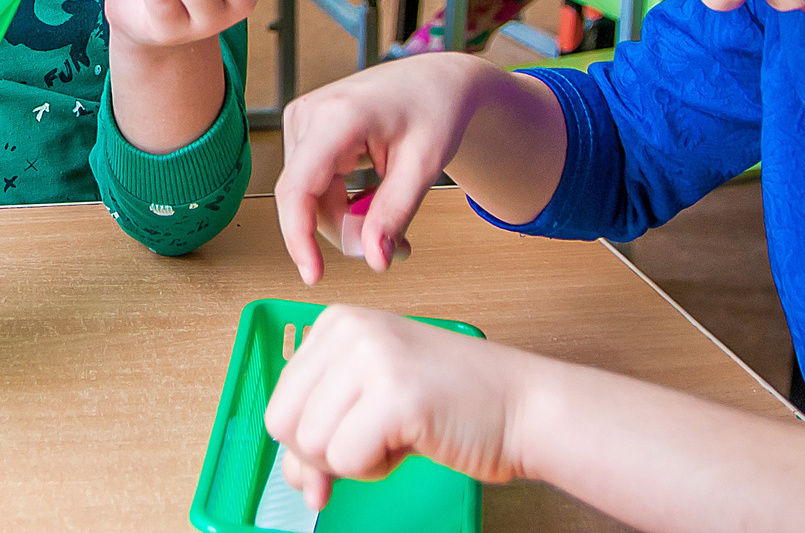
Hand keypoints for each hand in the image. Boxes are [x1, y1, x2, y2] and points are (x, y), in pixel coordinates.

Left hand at [266, 306, 536, 511]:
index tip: (341, 452)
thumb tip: (292, 481)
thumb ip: (325, 433)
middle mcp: (347, 330)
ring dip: (354, 462)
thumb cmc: (454, 404)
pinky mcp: (394, 395)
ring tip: (397, 437)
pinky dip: (376, 470)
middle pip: (283, 424)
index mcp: (336, 324)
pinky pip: (345, 461)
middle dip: (323, 456)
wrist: (524, 406)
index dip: (306, 443)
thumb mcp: (371, 403)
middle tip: (372, 447)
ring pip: (311, 446)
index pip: (279, 401)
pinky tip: (410, 443)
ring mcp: (370, 358)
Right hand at [275, 53, 497, 282]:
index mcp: (338, 117)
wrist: (435, 81)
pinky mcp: (304, 129)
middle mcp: (309, 114)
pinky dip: (341, 203)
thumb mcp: (424, 168)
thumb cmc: (434, 112)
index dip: (298, 236)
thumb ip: (395, 215)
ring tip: (392, 224)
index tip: (313, 275)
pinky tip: (372, 199)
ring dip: (345, 220)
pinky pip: (312, 185)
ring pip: (308, 197)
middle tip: (398, 250)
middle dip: (345, 232)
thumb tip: (373, 262)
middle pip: (306, 199)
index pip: (299, 186)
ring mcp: (302, 119)